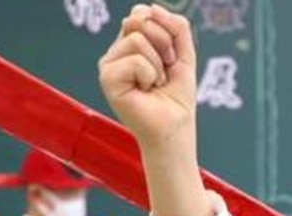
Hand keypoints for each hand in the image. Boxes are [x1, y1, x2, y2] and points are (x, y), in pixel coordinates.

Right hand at [100, 4, 196, 149]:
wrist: (175, 127)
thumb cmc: (176, 98)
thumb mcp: (184, 55)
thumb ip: (177, 27)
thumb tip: (151, 9)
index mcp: (131, 43)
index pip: (143, 13)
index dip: (165, 31)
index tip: (169, 58)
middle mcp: (117, 51)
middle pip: (140, 20)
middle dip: (164, 45)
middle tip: (164, 72)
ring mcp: (109, 64)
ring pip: (138, 39)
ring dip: (157, 65)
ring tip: (154, 84)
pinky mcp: (107, 78)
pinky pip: (135, 60)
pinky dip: (149, 76)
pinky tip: (145, 91)